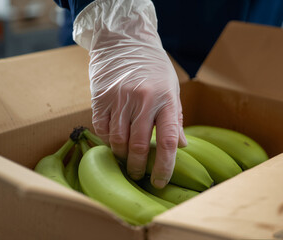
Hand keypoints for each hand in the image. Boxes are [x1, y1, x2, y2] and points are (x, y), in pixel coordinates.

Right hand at [73, 0, 186, 187]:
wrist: (125, 41)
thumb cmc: (154, 68)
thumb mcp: (172, 90)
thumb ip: (175, 119)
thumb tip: (181, 147)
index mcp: (166, 100)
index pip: (168, 142)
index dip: (164, 166)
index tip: (160, 182)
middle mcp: (143, 100)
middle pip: (139, 145)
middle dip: (138, 167)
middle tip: (139, 175)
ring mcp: (120, 99)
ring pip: (118, 140)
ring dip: (121, 156)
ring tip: (126, 159)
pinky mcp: (100, 98)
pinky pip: (102, 129)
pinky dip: (107, 140)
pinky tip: (113, 141)